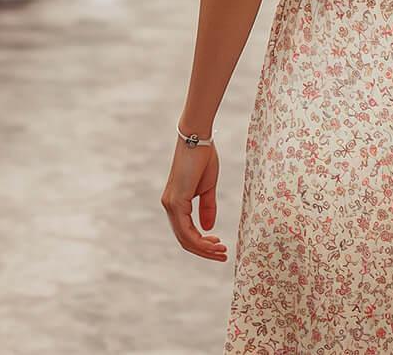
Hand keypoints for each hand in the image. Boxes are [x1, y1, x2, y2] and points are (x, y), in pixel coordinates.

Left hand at [161, 138, 227, 261]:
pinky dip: (199, 240)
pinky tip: (213, 242)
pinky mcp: (176, 201)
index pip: (186, 231)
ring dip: (203, 248)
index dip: (203, 243)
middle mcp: (169, 205)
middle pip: (184, 239)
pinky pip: (185, 229)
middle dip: (204, 250)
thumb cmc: (204, 158)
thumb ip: (207, 208)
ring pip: (184, 238)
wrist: (198, 138)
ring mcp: (170, 204)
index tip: (220, 244)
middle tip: (223, 254)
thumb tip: (207, 229)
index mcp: (176, 202)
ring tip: (222, 250)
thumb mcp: (208, 187)